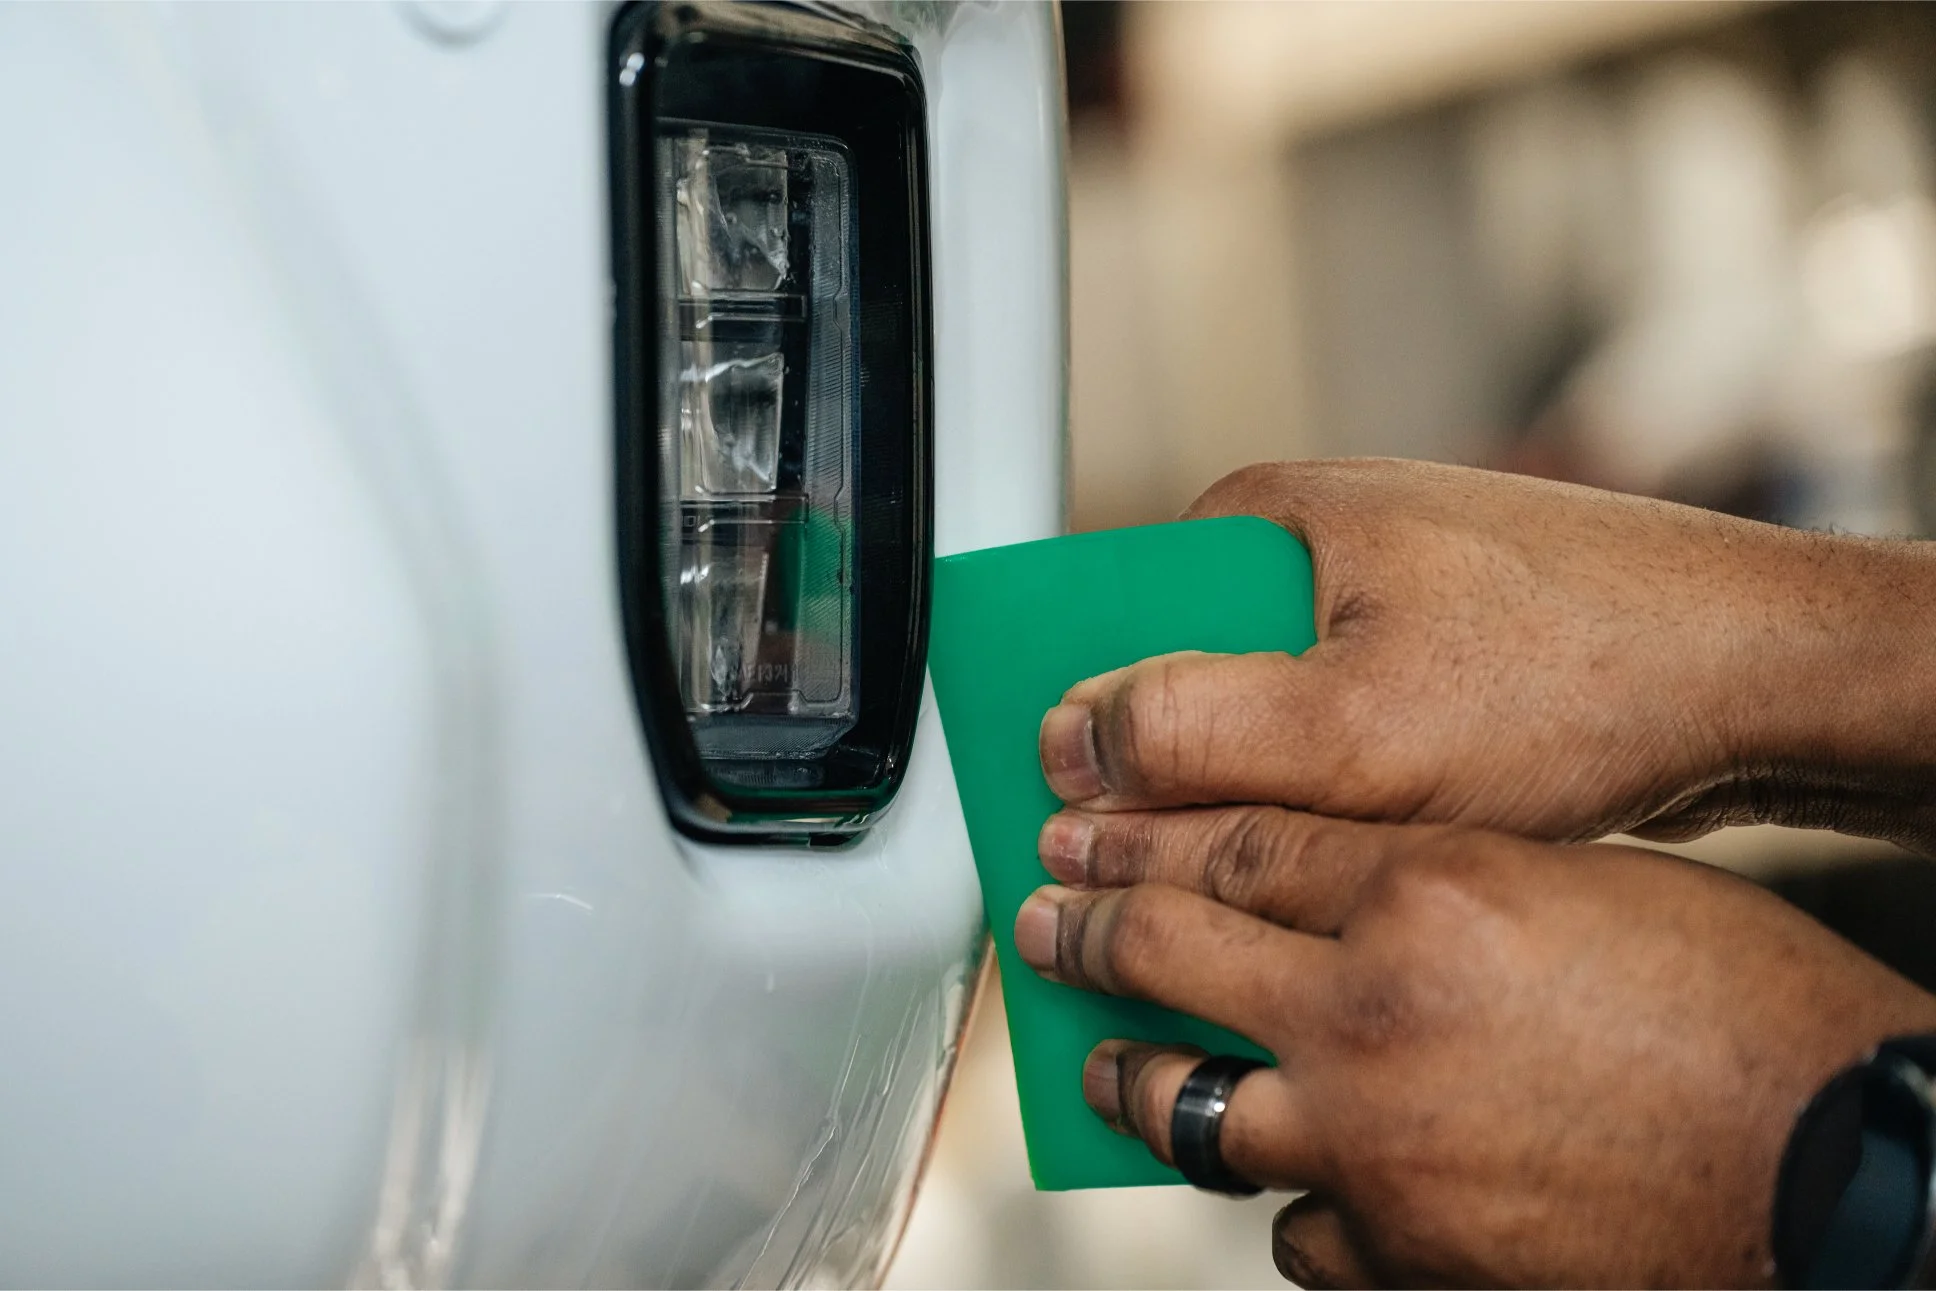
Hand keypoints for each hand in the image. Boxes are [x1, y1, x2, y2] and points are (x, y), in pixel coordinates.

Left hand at [1013, 805, 1935, 1286]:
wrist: (1840, 1174)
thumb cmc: (1747, 1016)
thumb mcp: (1583, 888)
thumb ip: (1441, 884)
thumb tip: (1339, 893)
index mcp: (1431, 891)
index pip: (1231, 841)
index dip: (1138, 831)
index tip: (1079, 829)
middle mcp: (1375, 1013)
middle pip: (1173, 950)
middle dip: (1086, 930)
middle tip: (1039, 922)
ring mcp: (1374, 1146)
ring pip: (1192, 1105)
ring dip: (1134, 1077)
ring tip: (1098, 1059)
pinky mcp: (1400, 1257)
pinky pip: (1293, 1228)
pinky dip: (1287, 1198)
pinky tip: (1289, 1181)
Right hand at [1037, 459, 1935, 850]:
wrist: (1768, 678)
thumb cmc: (1585, 671)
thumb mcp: (1356, 726)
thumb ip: (1190, 734)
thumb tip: (1064, 746)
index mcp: (1261, 518)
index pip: (1106, 622)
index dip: (1078, 733)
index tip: (1064, 824)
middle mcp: (1307, 543)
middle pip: (1179, 681)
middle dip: (1176, 783)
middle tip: (1198, 868)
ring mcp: (1373, 594)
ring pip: (1257, 722)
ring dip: (1258, 802)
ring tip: (1300, 861)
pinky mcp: (1427, 651)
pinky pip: (1331, 735)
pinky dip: (1328, 800)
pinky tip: (1365, 846)